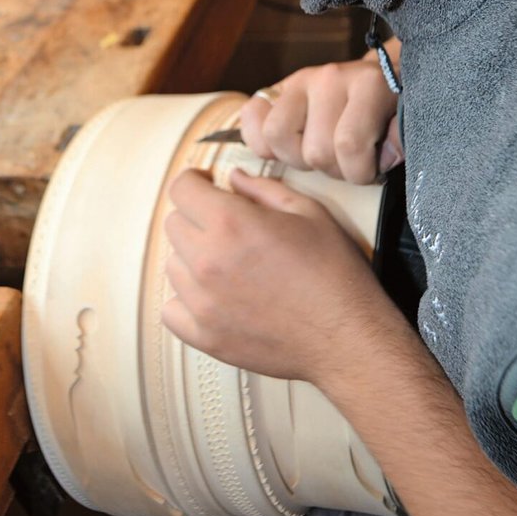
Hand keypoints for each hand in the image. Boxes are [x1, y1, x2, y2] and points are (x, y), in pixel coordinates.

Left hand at [162, 167, 394, 389]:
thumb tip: (235, 179)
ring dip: (193, 257)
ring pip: (172, 264)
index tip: (206, 186)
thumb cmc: (334, 275)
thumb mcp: (308, 212)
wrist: (346, 336)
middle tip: (226, 226)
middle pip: (174, 224)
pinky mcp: (204, 336)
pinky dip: (186, 300)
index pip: (181, 188)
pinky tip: (213, 295)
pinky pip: (171, 309)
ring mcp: (202, 302)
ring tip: (228, 263)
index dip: (195, 181)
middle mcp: (208, 261)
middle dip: (196, 216)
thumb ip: (263, 189)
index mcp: (231, 223)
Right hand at [239, 47, 403, 182]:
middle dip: (333, 170)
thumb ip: (400, 140)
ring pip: (276, 136)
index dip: (360, 172)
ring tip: (318, 154)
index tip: (373, 169)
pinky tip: (287, 146)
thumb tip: (383, 154)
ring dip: (297, 158)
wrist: (379, 78)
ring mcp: (298, 80)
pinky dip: (261, 140)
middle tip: (347, 163)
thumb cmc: (392, 109)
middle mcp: (329, 77)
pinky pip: (250, 118)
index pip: (349, 146)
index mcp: (368, 83)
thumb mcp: (407, 123)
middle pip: (315, 150)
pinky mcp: (275, 88)